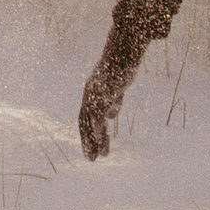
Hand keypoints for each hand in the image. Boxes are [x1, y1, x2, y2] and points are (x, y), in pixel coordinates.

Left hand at [77, 38, 135, 162]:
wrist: (124, 50)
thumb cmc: (122, 66)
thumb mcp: (117, 88)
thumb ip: (113, 101)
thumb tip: (110, 117)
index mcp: (91, 93)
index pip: (85, 117)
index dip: (87, 133)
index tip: (92, 149)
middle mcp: (89, 94)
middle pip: (84, 122)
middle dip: (87, 142)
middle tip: (91, 160)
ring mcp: (95, 93)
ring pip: (91, 121)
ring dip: (95, 140)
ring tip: (102, 156)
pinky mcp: (103, 92)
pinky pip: (98, 114)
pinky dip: (99, 129)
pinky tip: (102, 140)